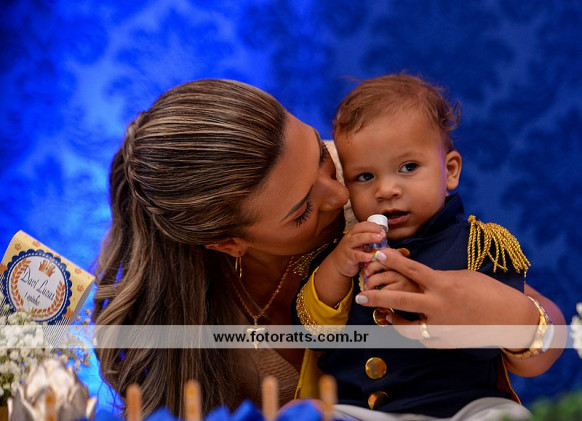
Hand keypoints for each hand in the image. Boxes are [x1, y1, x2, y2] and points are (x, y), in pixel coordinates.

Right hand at [326, 221, 385, 277]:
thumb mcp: (359, 244)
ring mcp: (347, 247)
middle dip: (372, 230)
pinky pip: (355, 255)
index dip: (373, 226)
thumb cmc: (352, 253)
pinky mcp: (348, 257)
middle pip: (360, 229)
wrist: (338, 265)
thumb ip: (368, 240)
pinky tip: (370, 257)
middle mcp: (349, 238)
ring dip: (369, 238)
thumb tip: (383, 237)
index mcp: (353, 233)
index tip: (382, 230)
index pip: (363, 225)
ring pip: (357, 239)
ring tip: (379, 239)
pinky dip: (363, 256)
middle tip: (383, 234)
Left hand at [354, 248, 539, 347]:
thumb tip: (419, 277)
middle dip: (377, 297)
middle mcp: (439, 306)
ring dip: (392, 320)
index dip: (393, 261)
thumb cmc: (488, 291)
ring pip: (406, 327)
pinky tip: (405, 325)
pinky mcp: (445, 341)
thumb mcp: (462, 277)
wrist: (510, 319)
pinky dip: (412, 331)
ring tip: (383, 314)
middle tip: (360, 295)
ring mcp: (441, 326)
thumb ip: (438, 278)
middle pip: (400, 301)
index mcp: (443, 284)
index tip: (378, 254)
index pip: (412, 270)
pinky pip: (421, 337)